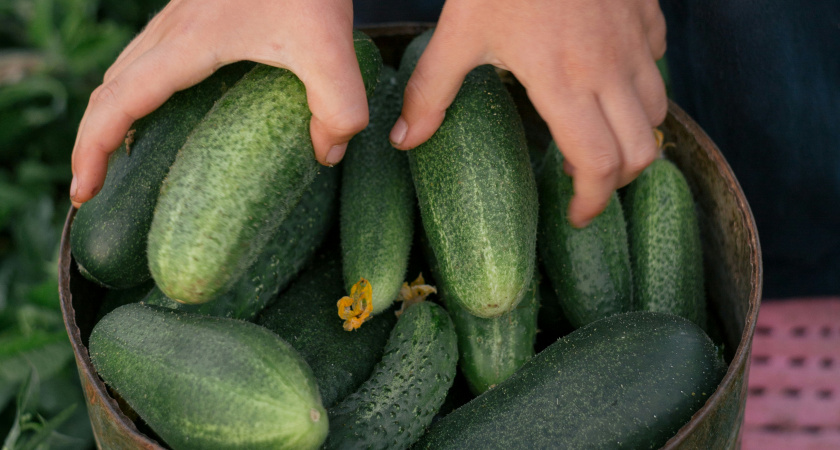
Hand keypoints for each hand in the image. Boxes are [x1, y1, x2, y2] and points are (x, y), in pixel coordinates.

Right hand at [70, 0, 366, 207]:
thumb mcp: (332, 48)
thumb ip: (338, 109)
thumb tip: (326, 154)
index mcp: (189, 43)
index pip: (118, 103)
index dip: (92, 150)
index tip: (83, 191)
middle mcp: (174, 29)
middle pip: (110, 88)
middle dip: (94, 140)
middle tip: (94, 184)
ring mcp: (183, 17)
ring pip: (127, 68)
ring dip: (114, 112)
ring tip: (123, 153)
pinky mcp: (201, 11)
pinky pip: (152, 56)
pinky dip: (140, 89)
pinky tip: (169, 106)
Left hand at [391, 0, 666, 226]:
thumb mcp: (458, 35)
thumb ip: (432, 93)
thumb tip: (404, 141)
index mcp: (564, 85)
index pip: (599, 166)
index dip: (592, 202)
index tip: (575, 215)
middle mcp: (610, 70)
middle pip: (641, 151)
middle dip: (619, 179)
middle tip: (587, 182)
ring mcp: (635, 41)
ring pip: (657, 112)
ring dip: (634, 134)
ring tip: (599, 136)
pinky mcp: (646, 13)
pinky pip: (659, 64)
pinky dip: (641, 85)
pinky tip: (610, 79)